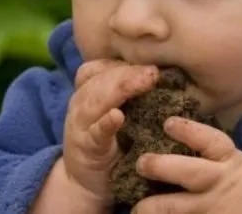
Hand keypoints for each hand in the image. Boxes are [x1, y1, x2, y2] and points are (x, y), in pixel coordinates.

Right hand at [62, 60, 158, 204]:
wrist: (85, 183)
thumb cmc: (108, 142)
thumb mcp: (114, 112)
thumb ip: (128, 94)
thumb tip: (161, 74)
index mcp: (87, 93)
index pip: (98, 68)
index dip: (121, 63)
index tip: (148, 60)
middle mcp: (80, 104)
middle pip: (100, 81)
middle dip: (128, 73)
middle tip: (154, 72)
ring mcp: (81, 126)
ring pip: (95, 101)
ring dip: (120, 89)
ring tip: (144, 82)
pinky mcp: (86, 148)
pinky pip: (95, 133)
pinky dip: (105, 123)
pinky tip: (117, 117)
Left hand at [131, 116, 241, 213]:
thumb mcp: (235, 161)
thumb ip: (210, 151)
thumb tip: (172, 129)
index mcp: (228, 160)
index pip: (210, 141)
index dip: (189, 131)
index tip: (168, 122)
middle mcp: (217, 183)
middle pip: (189, 173)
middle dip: (162, 167)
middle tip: (141, 163)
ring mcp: (210, 208)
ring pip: (176, 207)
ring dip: (152, 207)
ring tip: (136, 208)